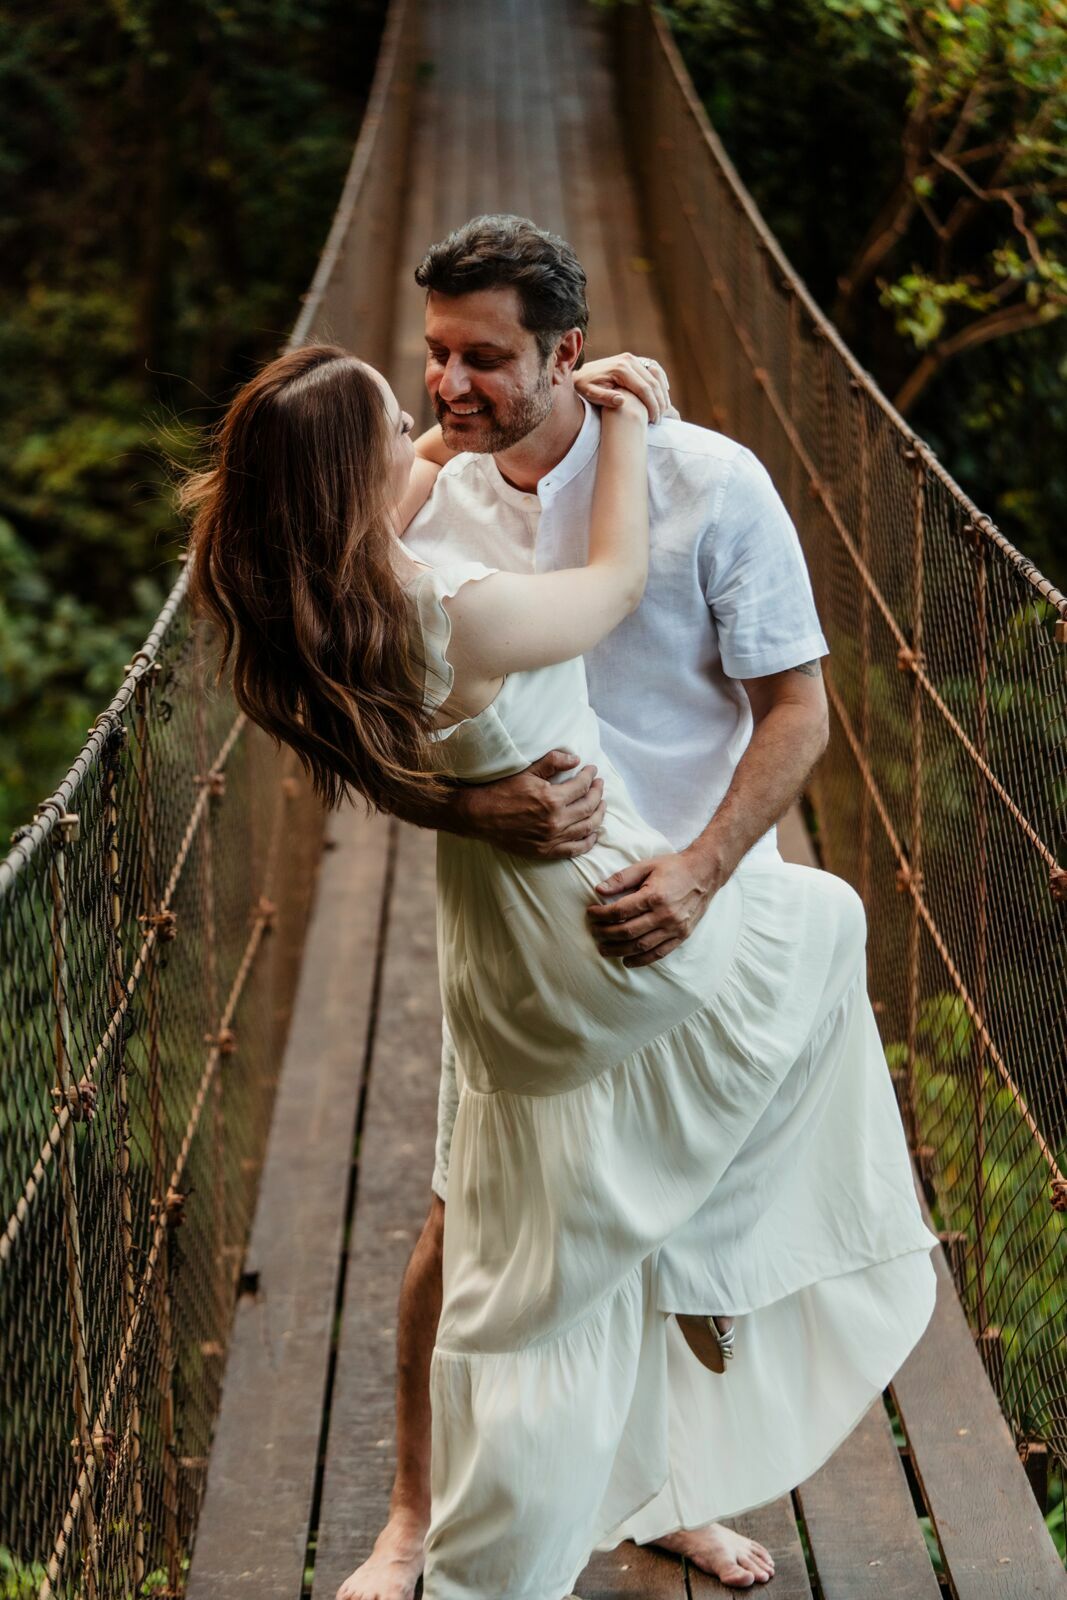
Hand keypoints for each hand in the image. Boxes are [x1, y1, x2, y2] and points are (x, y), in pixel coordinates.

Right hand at [461, 749, 605, 859]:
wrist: (480, 816)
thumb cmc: (502, 791)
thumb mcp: (528, 772)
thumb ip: (553, 763)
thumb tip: (576, 759)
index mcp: (552, 799)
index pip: (582, 786)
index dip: (590, 776)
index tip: (592, 771)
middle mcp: (556, 821)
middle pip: (589, 807)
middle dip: (598, 793)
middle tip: (599, 785)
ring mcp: (552, 838)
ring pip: (587, 828)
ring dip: (598, 815)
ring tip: (601, 805)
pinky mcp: (546, 851)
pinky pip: (575, 849)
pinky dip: (588, 842)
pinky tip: (593, 834)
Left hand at [574, 353, 671, 422]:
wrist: (580, 373)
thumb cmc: (584, 387)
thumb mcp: (590, 394)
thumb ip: (604, 398)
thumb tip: (621, 400)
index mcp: (620, 369)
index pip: (644, 389)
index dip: (652, 406)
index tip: (654, 420)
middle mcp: (628, 360)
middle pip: (653, 382)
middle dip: (659, 402)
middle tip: (660, 419)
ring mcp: (632, 358)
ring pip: (656, 375)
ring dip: (662, 393)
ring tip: (664, 410)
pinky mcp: (634, 359)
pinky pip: (654, 368)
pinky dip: (661, 380)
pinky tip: (664, 393)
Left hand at [586, 850, 713, 965]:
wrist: (704, 873)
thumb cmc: (674, 867)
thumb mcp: (646, 865)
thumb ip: (622, 878)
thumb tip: (599, 889)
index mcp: (654, 896)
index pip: (620, 911)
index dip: (602, 914)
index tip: (591, 913)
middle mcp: (665, 915)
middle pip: (628, 931)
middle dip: (606, 934)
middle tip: (594, 933)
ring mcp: (674, 928)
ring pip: (641, 946)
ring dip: (619, 950)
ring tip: (604, 950)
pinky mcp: (682, 935)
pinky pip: (659, 953)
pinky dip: (642, 960)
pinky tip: (627, 961)